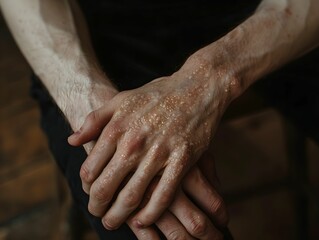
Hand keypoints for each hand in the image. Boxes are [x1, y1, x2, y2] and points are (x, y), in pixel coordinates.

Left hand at [69, 56, 233, 227]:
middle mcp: (134, 143)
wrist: (196, 88)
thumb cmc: (157, 95)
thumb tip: (71, 141)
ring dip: (119, 216)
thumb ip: (93, 121)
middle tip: (98, 214)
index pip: (90, 170)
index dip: (86, 187)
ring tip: (114, 222)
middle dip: (97, 207)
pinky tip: (143, 220)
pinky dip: (151, 213)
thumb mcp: (120, 99)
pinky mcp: (182, 160)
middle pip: (106, 187)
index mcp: (116, 129)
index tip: (90, 193)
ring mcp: (159, 153)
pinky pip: (163, 195)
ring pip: (132, 196)